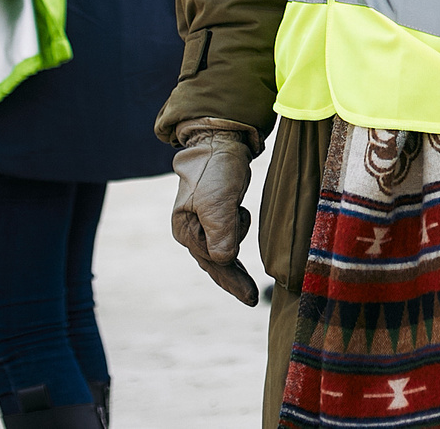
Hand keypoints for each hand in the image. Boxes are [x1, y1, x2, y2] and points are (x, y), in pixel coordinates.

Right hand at [169, 121, 259, 303]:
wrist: (220, 141)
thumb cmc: (216, 171)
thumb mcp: (218, 202)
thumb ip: (221, 231)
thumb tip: (224, 260)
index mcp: (186, 230)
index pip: (212, 260)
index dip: (231, 279)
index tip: (251, 296)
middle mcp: (191, 230)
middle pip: (214, 262)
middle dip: (233, 281)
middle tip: (253, 299)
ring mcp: (203, 223)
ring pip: (222, 252)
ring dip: (235, 265)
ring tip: (249, 281)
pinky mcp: (217, 214)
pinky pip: (227, 240)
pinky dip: (236, 245)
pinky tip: (242, 251)